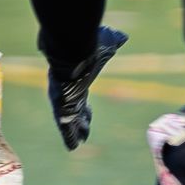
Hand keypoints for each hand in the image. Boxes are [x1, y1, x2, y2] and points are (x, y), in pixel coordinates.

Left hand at [47, 26, 128, 149]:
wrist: (71, 48)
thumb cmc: (88, 46)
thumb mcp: (106, 44)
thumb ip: (114, 43)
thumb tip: (124, 36)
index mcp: (76, 82)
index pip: (81, 97)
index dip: (85, 106)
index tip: (88, 113)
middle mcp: (68, 92)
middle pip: (75, 111)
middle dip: (79, 121)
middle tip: (83, 132)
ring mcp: (63, 101)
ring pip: (69, 122)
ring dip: (74, 132)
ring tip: (77, 144)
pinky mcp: (60, 107)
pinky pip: (65, 126)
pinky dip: (69, 136)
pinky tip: (72, 147)